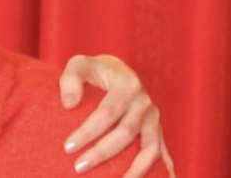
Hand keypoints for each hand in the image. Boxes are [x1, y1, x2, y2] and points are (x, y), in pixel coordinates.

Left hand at [59, 54, 174, 176]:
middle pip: (125, 133)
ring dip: (134, 171)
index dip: (88, 131)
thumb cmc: (94, 70)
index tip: (68, 147)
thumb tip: (69, 105)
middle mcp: (145, 103)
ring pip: (149, 150)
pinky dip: (162, 173)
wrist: (118, 72)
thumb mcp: (79, 64)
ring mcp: (154, 120)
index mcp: (127, 85)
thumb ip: (71, 78)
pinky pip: (161, 155)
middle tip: (78, 167)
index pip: (107, 113)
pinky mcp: (158, 133)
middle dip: (101, 153)